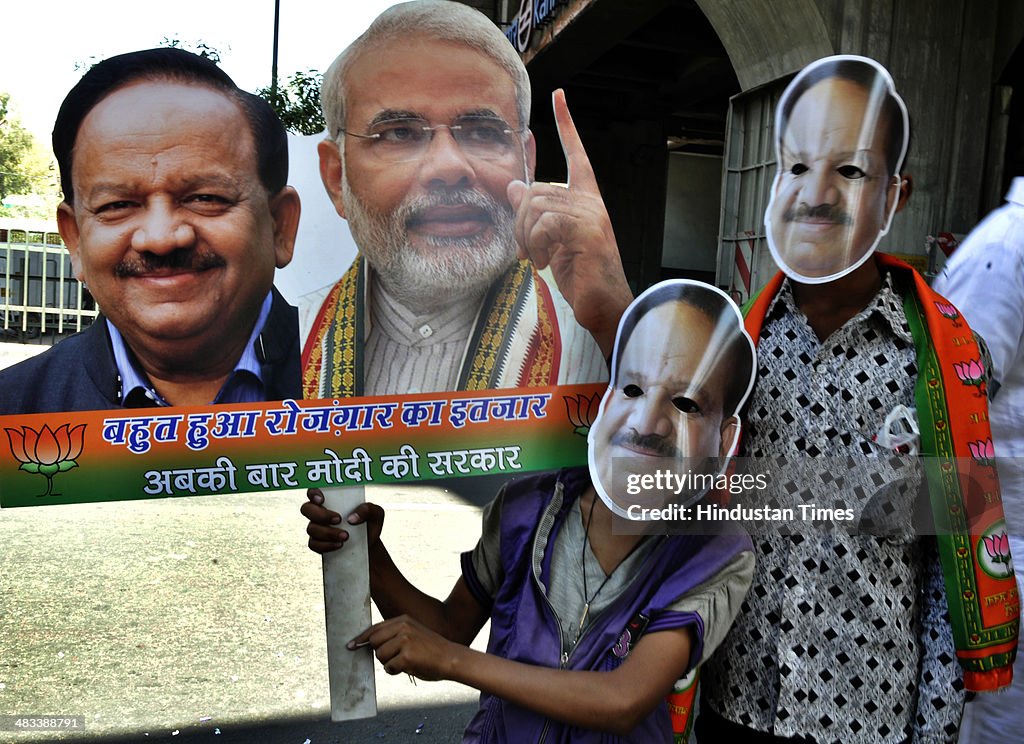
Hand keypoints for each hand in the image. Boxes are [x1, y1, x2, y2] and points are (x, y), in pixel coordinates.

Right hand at [301, 488, 384, 553]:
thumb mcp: (376, 514)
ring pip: (311, 528)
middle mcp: (320, 512)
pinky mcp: (317, 543)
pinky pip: (314, 544)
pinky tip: (339, 545)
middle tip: (338, 519)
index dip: (313, 493)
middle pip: (306, 509)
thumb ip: (368, 509)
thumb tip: (352, 518)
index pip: (314, 491)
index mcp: (331, 499)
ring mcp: (317, 528)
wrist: (368, 546)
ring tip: (345, 536)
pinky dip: (326, 545)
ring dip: (327, 532)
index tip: (322, 499)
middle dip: (320, 515)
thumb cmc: (369, 523)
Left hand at [347, 615, 458, 681]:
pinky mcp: (407, 655)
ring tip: (405, 661)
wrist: (451, 658)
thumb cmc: (431, 650)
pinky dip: (396, 671)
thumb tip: (370, 645)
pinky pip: (389, 667)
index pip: (375, 628)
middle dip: (380, 653)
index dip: (361, 638)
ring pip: (380, 655)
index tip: (350, 645)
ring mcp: (405, 640)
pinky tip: (409, 667)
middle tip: (395, 658)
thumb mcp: (413, 634)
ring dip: (389, 663)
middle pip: (374, 642)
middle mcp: (403, 627)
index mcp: (403, 620)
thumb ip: (394, 635)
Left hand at [507, 88, 632, 356]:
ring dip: (526, 238)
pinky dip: (535, 246)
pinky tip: (545, 262)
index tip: (559, 95)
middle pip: (536, 191)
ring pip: (535, 207)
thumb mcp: (550, 242)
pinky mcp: (585, 229)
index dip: (566, 124)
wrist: (604, 305)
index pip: (576, 155)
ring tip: (538, 258)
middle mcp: (590, 202)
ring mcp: (590, 214)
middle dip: (520, 223)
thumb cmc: (580, 277)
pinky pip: (542, 224)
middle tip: (527, 250)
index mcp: (586, 200)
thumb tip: (514, 187)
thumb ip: (534, 215)